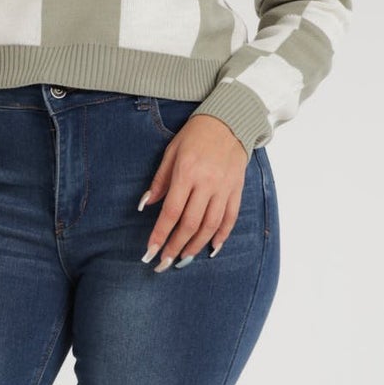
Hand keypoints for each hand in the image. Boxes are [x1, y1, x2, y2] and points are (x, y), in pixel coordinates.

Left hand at [138, 114, 247, 269]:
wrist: (229, 120)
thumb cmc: (195, 135)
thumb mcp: (171, 152)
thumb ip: (160, 180)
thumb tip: (147, 205)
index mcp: (186, 173)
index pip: (171, 212)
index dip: (160, 235)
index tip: (150, 252)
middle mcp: (206, 183)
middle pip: (190, 224)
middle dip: (175, 247)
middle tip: (164, 263)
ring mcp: (224, 188)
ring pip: (211, 226)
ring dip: (196, 246)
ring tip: (183, 258)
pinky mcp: (236, 189)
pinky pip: (230, 218)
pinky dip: (222, 235)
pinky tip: (212, 248)